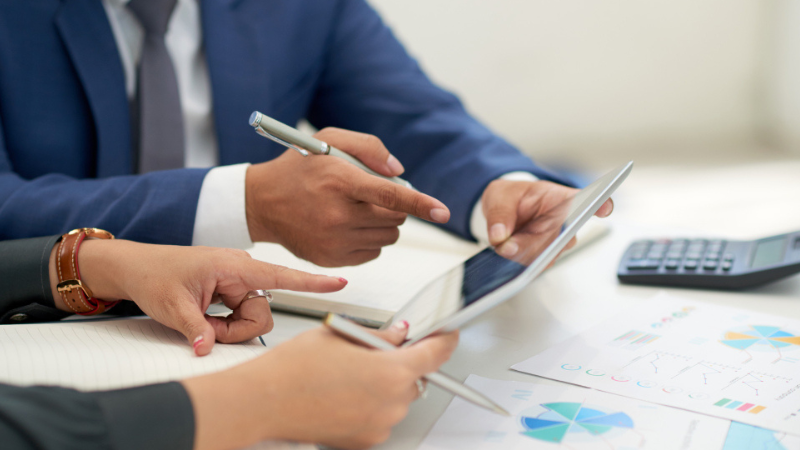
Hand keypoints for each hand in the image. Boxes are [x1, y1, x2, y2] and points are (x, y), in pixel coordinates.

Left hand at [50, 240, 345, 354]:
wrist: (135, 267)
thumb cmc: (154, 274)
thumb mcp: (172, 306)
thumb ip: (196, 328)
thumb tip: (208, 348)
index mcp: (232, 266)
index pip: (280, 275)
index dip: (312, 282)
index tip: (340, 282)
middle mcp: (240, 271)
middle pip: (262, 312)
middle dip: (237, 330)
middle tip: (207, 331)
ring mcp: (236, 282)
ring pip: (252, 317)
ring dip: (229, 328)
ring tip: (201, 321)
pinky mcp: (231, 291)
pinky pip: (241, 315)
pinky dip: (224, 324)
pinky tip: (204, 316)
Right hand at [183, 324, 459, 449]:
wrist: (263, 401)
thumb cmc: (294, 367)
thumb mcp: (341, 335)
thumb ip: (380, 336)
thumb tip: (399, 335)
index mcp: (391, 371)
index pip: (435, 354)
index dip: (444, 341)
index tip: (447, 336)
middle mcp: (391, 403)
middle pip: (414, 378)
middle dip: (400, 363)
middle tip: (372, 351)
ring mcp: (379, 425)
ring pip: (396, 398)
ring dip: (384, 385)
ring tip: (347, 374)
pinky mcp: (365, 441)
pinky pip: (380, 417)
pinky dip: (370, 404)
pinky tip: (342, 393)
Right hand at [246, 127, 450, 266]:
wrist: (261, 202)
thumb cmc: (298, 168)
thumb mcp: (329, 140)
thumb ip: (369, 147)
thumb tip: (398, 171)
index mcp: (340, 181)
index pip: (391, 195)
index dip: (420, 203)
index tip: (443, 212)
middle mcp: (337, 214)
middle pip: (395, 218)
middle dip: (395, 206)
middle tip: (372, 195)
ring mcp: (334, 241)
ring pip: (387, 237)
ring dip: (384, 223)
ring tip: (356, 209)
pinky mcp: (332, 259)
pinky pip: (373, 252)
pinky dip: (370, 239)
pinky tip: (347, 225)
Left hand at [482, 180, 613, 263]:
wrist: (504, 211)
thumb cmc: (510, 197)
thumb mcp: (500, 196)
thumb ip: (500, 214)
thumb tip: (500, 236)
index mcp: (559, 199)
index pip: (585, 200)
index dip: (599, 204)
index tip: (604, 207)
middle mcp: (565, 221)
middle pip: (561, 237)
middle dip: (532, 244)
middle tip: (507, 245)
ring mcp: (557, 241)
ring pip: (548, 255)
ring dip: (524, 254)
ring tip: (504, 247)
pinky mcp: (546, 256)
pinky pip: (538, 265)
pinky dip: (521, 262)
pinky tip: (509, 255)